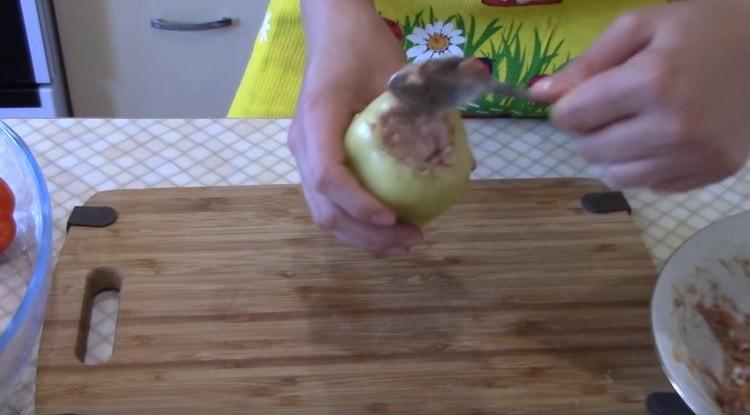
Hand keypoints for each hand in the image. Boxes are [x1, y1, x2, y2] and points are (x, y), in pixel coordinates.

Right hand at [289, 0, 422, 253]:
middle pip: (324, 207)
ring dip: (363, 236)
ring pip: (324, 211)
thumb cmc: (365, 49)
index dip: (358, 204)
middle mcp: (303, 143)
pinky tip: (389, 226)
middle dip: (367, 235)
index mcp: (318, 117)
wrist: (335, 33)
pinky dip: (358, 221)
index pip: (327, 174)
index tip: (393, 217)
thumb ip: (430, 115)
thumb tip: (465, 166)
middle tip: (413, 240)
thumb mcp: (402, 75)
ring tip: (404, 243)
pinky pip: (331, 201)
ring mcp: (305, 155)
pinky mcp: (315, 160)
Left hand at [530, 0, 749, 191]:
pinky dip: (646, 165)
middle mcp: (674, 127)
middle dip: (589, 129)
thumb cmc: (701, 29)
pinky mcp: (711, 173)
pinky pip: (651, 185)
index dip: (568, 105)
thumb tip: (538, 96)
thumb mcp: (640, 26)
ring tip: (638, 122)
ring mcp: (696, 155)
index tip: (583, 94)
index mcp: (652, 82)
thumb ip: (586, 63)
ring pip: (615, 176)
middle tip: (615, 105)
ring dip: (614, 152)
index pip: (572, 117)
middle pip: (589, 149)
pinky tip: (665, 136)